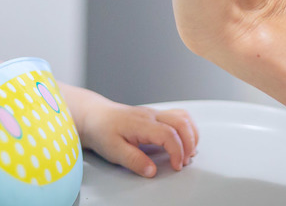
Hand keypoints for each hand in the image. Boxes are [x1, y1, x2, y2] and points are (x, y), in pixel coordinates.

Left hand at [67, 87, 198, 177]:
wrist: (94, 116)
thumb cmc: (102, 131)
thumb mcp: (113, 150)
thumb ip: (134, 161)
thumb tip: (152, 171)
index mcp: (141, 123)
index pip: (169, 134)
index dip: (177, 151)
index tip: (176, 166)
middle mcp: (151, 115)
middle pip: (182, 122)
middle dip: (190, 143)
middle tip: (184, 162)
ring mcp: (154, 113)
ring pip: (183, 117)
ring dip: (191, 135)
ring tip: (188, 153)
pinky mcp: (155, 115)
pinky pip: (179, 117)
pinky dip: (187, 129)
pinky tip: (184, 142)